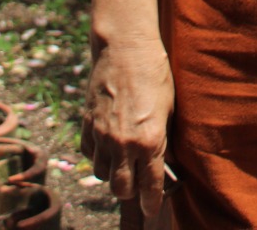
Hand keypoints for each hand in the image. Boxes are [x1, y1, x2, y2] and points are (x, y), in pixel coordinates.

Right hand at [81, 38, 174, 216]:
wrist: (125, 48)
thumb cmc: (156, 74)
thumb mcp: (169, 109)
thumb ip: (164, 139)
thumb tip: (166, 163)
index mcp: (149, 141)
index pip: (149, 186)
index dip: (151, 201)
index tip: (152, 209)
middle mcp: (123, 145)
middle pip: (121, 189)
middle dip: (131, 191)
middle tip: (138, 183)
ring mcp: (102, 136)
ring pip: (103, 175)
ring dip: (113, 174)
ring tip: (124, 163)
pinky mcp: (87, 126)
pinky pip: (90, 155)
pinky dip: (98, 157)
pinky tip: (108, 146)